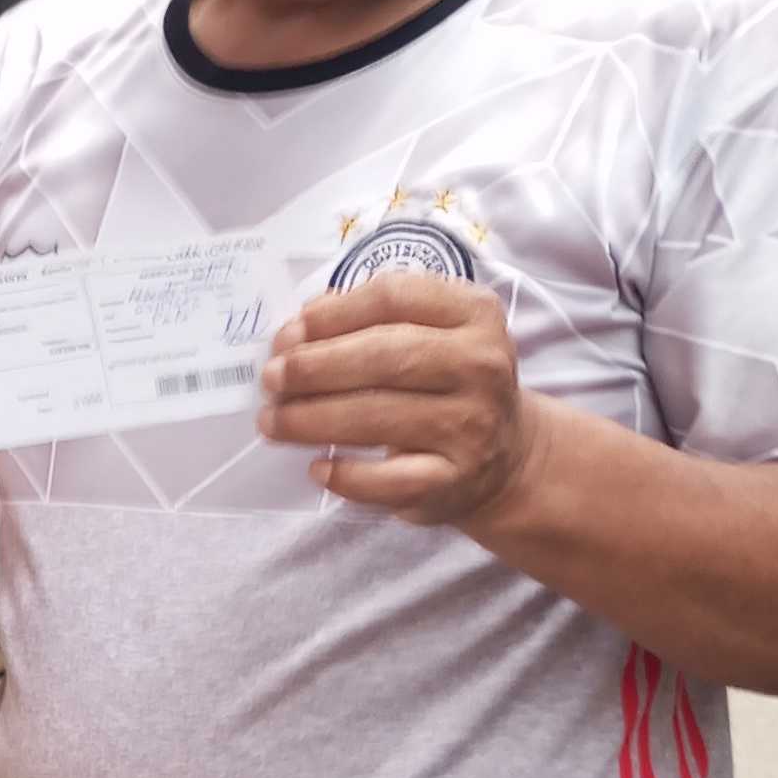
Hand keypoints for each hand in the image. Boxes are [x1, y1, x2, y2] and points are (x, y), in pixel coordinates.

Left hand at [256, 271, 549, 528]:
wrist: (506, 458)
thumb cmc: (449, 385)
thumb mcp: (430, 336)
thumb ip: (372, 320)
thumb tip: (301, 325)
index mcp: (474, 313)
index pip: (393, 297)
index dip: (332, 313)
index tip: (290, 332)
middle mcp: (481, 365)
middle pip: (381, 356)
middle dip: (312, 368)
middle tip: (271, 379)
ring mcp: (471, 425)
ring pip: (374, 417)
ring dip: (309, 420)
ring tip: (273, 421)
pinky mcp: (454, 480)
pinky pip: (386, 480)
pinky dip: (343, 475)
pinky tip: (317, 467)